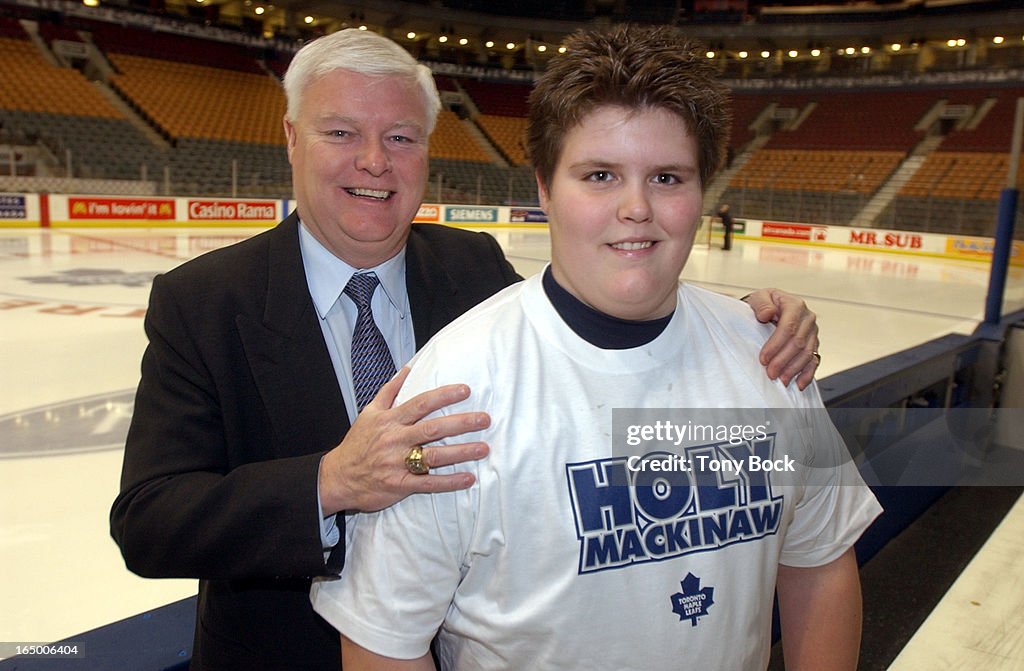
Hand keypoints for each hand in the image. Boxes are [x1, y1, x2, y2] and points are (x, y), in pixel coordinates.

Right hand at [318, 367, 489, 514]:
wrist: (338, 477)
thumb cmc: (357, 444)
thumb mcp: (369, 413)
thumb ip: (389, 391)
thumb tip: (408, 369)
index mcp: (389, 420)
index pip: (420, 404)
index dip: (443, 396)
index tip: (465, 391)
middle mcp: (395, 440)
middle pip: (433, 428)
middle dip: (461, 423)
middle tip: (484, 419)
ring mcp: (397, 463)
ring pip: (434, 456)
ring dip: (461, 452)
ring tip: (484, 448)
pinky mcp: (399, 484)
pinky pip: (428, 483)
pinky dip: (449, 482)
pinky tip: (469, 478)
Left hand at [743, 288, 819, 389]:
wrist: (769, 309)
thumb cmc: (763, 304)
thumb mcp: (758, 298)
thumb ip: (761, 304)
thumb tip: (767, 313)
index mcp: (795, 305)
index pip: (788, 327)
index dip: (775, 345)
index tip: (763, 358)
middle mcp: (807, 318)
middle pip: (797, 343)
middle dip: (783, 360)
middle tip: (770, 373)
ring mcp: (812, 332)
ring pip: (806, 354)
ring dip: (793, 369)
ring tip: (780, 380)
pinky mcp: (813, 344)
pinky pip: (814, 360)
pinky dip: (807, 374)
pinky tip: (799, 383)